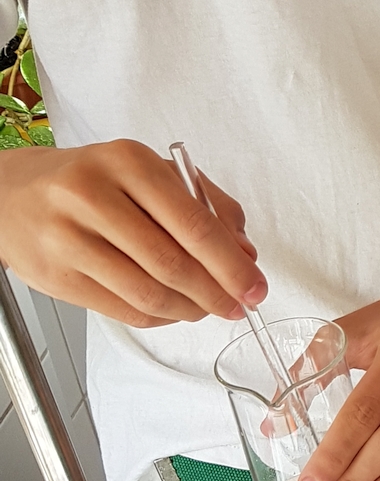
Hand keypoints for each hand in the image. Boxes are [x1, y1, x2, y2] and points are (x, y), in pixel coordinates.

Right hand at [0, 140, 263, 325]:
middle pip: (172, 263)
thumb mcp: (149, 172)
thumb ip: (206, 205)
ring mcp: (69, 239)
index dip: (231, 264)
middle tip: (238, 304)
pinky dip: (159, 316)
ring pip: (148, 293)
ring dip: (189, 309)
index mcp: (128, 163)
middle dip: (216, 292)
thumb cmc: (91, 181)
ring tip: (207, 308)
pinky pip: (123, 309)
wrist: (12, 194)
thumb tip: (245, 253)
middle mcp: (94, 197)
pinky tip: (174, 309)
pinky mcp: (56, 277)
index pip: (193, 224)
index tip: (255, 284)